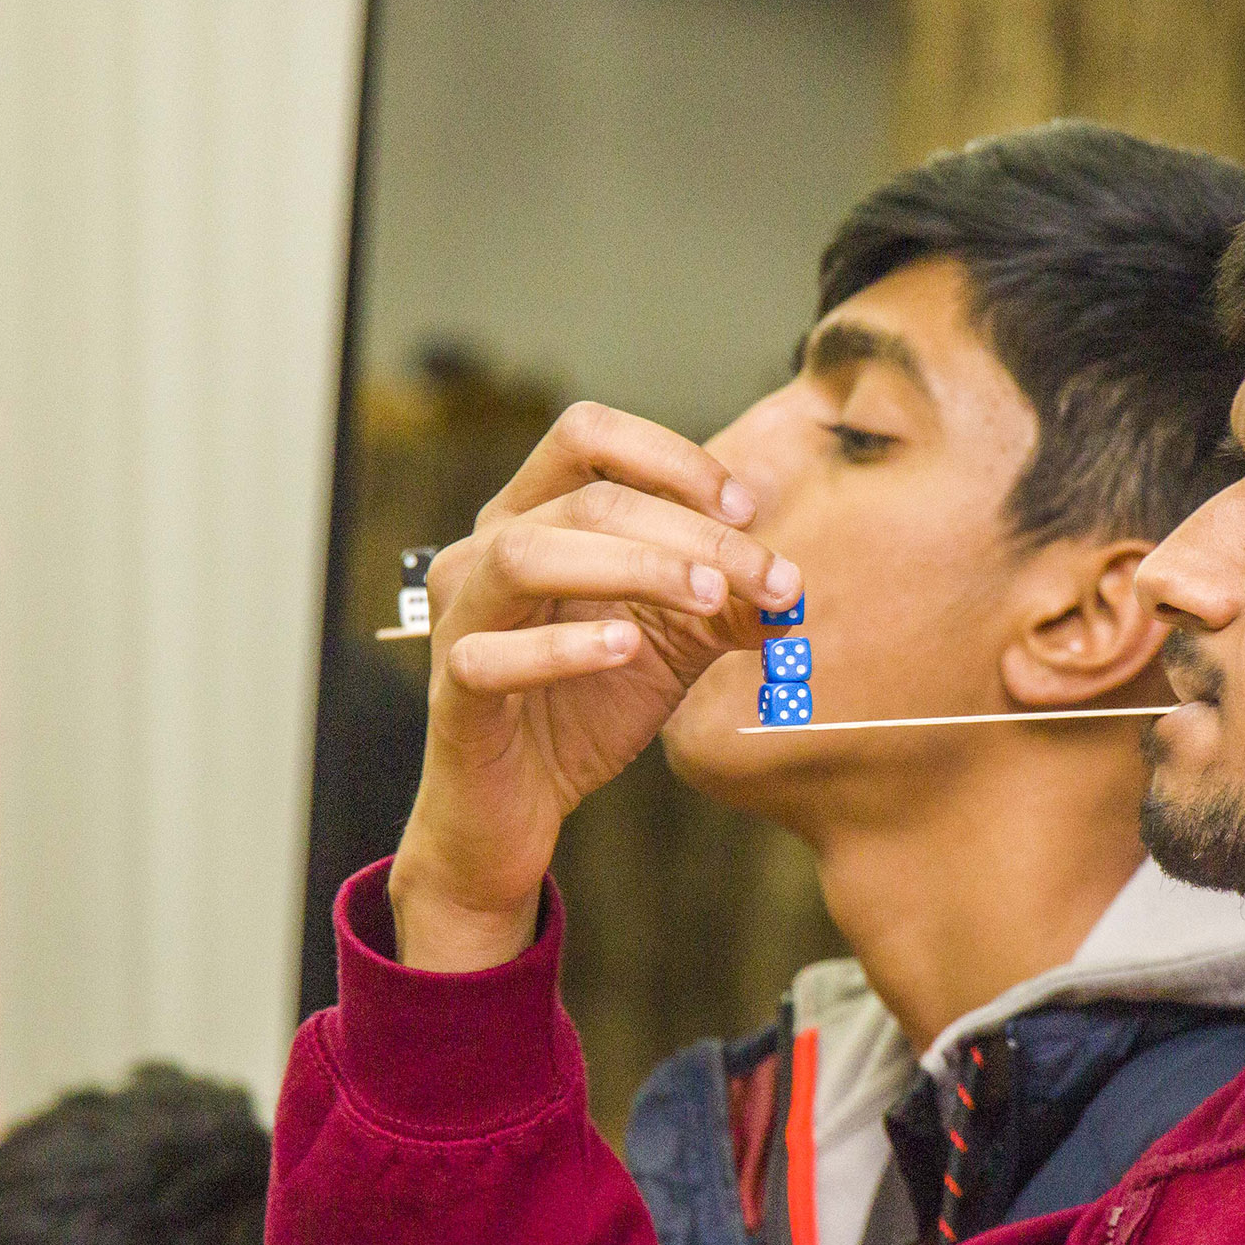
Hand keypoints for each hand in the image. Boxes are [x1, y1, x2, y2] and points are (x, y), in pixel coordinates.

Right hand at [390, 402, 799, 971]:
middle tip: (767, 577)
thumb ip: (728, 608)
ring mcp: (461, 617)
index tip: (747, 508)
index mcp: (533, 516)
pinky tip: (626, 648)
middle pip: (586, 499)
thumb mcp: (673, 647)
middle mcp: (484, 550)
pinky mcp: (453, 688)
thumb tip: (791, 587)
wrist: (519, 807)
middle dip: (691, 532)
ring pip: (527, 555)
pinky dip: (563, 647)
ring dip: (634, 566)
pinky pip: (491, 655)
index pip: (587, 436)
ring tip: (710, 597)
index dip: (671, 458)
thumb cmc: (585, 707)